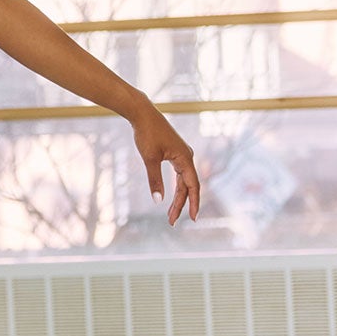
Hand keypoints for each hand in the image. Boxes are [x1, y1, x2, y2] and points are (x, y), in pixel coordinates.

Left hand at [131, 101, 199, 224]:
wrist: (143, 114)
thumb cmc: (147, 134)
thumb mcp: (149, 158)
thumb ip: (154, 180)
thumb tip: (157, 201)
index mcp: (185, 158)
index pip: (193, 186)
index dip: (194, 203)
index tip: (193, 219)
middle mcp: (187, 157)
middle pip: (188, 186)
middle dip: (181, 205)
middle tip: (171, 222)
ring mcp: (182, 155)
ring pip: (183, 181)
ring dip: (178, 197)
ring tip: (170, 214)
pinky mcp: (175, 153)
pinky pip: (179, 174)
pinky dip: (176, 187)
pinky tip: (172, 195)